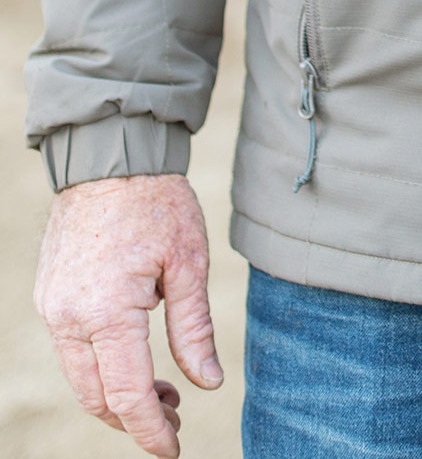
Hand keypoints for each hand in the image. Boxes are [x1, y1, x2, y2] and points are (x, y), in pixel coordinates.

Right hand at [35, 173, 221, 457]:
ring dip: (116, 397)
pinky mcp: (49, 297)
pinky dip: (100, 368)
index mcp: (108, 312)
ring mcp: (53, 308)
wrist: (111, 156)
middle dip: (134, 420)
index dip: (150, 431)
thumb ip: (194, 328)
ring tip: (161, 392)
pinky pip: (72, 351)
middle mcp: (70, 317)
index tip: (173, 449)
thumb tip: (208, 384)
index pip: (126, 396)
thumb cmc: (157, 203)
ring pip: (80, 379)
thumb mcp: (189, 262)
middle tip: (175, 418)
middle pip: (97, 398)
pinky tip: (133, 358)